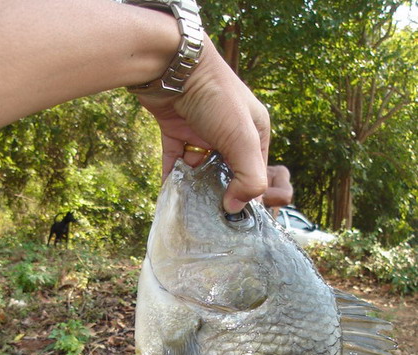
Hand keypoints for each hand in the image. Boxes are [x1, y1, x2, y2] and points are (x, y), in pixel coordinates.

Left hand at [136, 35, 269, 213]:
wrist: (172, 65)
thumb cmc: (215, 97)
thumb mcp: (242, 139)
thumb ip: (248, 177)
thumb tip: (235, 208)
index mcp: (253, 130)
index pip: (255, 170)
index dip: (247, 193)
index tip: (235, 217)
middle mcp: (229, 131)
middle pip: (225, 171)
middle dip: (219, 194)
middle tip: (210, 220)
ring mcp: (201, 131)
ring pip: (198, 169)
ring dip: (193, 188)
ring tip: (189, 213)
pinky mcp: (176, 130)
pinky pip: (175, 162)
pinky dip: (172, 179)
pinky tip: (169, 198)